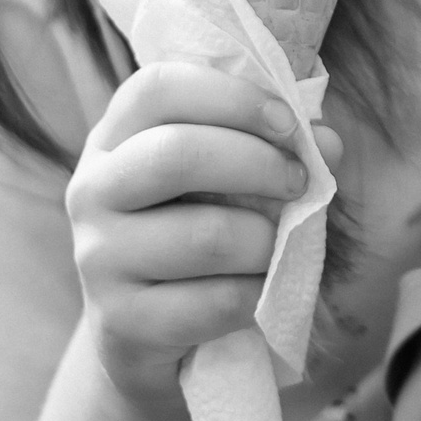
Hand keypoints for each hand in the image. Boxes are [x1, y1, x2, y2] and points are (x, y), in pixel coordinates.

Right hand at [66, 62, 342, 404]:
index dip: (233, 97)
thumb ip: (274, 146)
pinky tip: (257, 291)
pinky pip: (215, 301)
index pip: (158, 88)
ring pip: (207, 236)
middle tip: (299, 182)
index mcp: (115, 138)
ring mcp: (97, 258)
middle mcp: (91, 190)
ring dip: (266, 241)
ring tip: (277, 246)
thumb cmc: (195, 229)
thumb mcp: (225, 177)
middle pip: (177, 155)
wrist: (146, 332)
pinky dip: (256, 294)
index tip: (288, 123)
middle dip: (260, 165)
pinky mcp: (119, 321)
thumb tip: (328, 143)